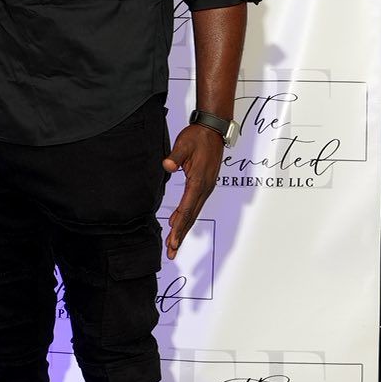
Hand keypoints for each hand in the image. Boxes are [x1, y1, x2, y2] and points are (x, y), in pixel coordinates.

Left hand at [162, 124, 223, 260]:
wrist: (213, 130)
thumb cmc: (198, 136)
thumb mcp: (184, 144)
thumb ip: (176, 155)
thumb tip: (167, 165)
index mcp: (198, 181)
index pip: (186, 209)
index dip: (178, 227)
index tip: (172, 241)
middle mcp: (204, 188)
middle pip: (191, 217)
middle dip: (180, 235)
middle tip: (171, 251)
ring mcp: (205, 187)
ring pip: (193, 213)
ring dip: (183, 228)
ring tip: (174, 243)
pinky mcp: (203, 184)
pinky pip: (194, 205)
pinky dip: (186, 216)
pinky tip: (177, 222)